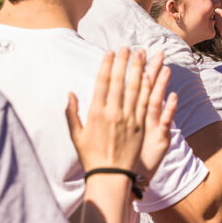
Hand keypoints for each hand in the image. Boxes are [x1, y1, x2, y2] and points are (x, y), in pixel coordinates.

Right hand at [66, 48, 174, 177]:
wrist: (110, 175)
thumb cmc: (91, 156)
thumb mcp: (76, 135)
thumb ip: (72, 113)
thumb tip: (71, 93)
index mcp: (96, 113)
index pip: (103, 83)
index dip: (107, 66)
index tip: (110, 52)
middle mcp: (113, 113)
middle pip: (120, 82)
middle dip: (124, 62)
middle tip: (128, 47)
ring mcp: (129, 119)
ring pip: (135, 89)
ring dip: (138, 70)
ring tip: (141, 54)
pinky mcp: (141, 126)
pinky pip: (145, 103)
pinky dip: (147, 88)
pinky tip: (150, 75)